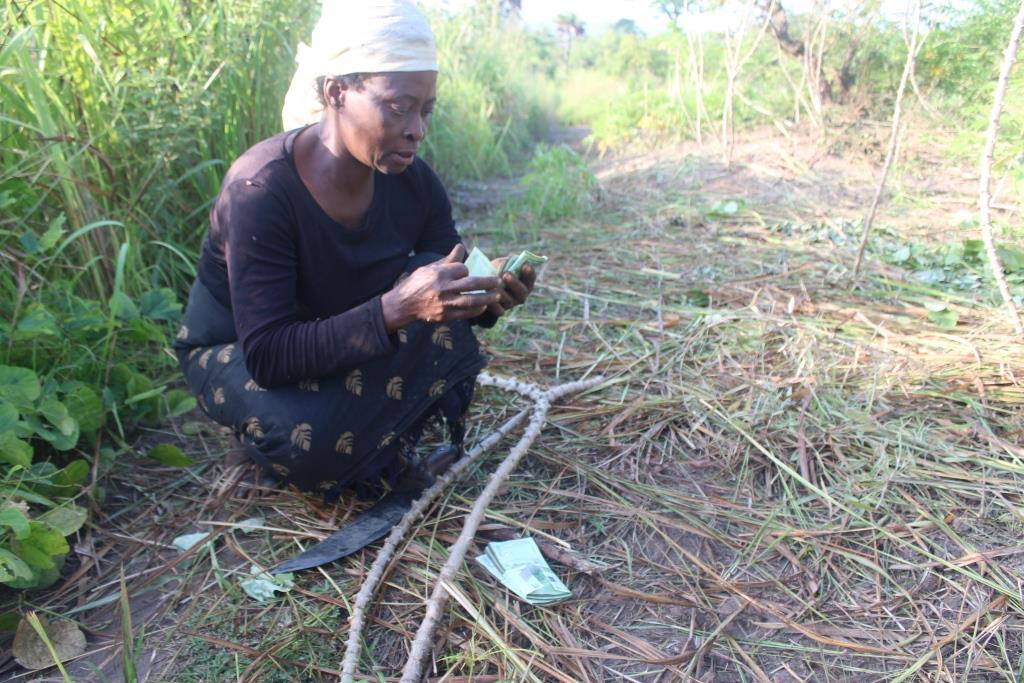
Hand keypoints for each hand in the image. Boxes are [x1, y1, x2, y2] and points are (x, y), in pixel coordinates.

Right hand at [381, 244, 501, 331]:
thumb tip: (461, 246)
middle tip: (499, 281)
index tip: (466, 272)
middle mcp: (443, 288)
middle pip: (471, 284)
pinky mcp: (445, 316)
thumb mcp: (430, 268)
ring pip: (471, 300)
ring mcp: (445, 303)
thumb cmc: (417, 283)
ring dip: (487, 298)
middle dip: (488, 282)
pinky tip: (484, 307)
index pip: (462, 269)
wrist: (403, 305)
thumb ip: (448, 259)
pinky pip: (466, 314)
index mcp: (439, 273)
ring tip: (497, 295)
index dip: (466, 270)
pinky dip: (477, 310)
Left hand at [485, 258, 535, 319]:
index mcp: (525, 282)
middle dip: (514, 282)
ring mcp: (512, 303)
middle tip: (506, 274)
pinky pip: (498, 309)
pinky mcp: (501, 311)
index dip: (529, 272)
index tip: (525, 265)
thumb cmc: (496, 272)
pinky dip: (493, 304)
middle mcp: (521, 294)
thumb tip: (509, 260)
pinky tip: (486, 296)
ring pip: (509, 300)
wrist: (482, 287)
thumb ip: (506, 262)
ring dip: (501, 292)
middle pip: (522, 291)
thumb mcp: (500, 264)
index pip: (531, 277)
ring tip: (492, 286)